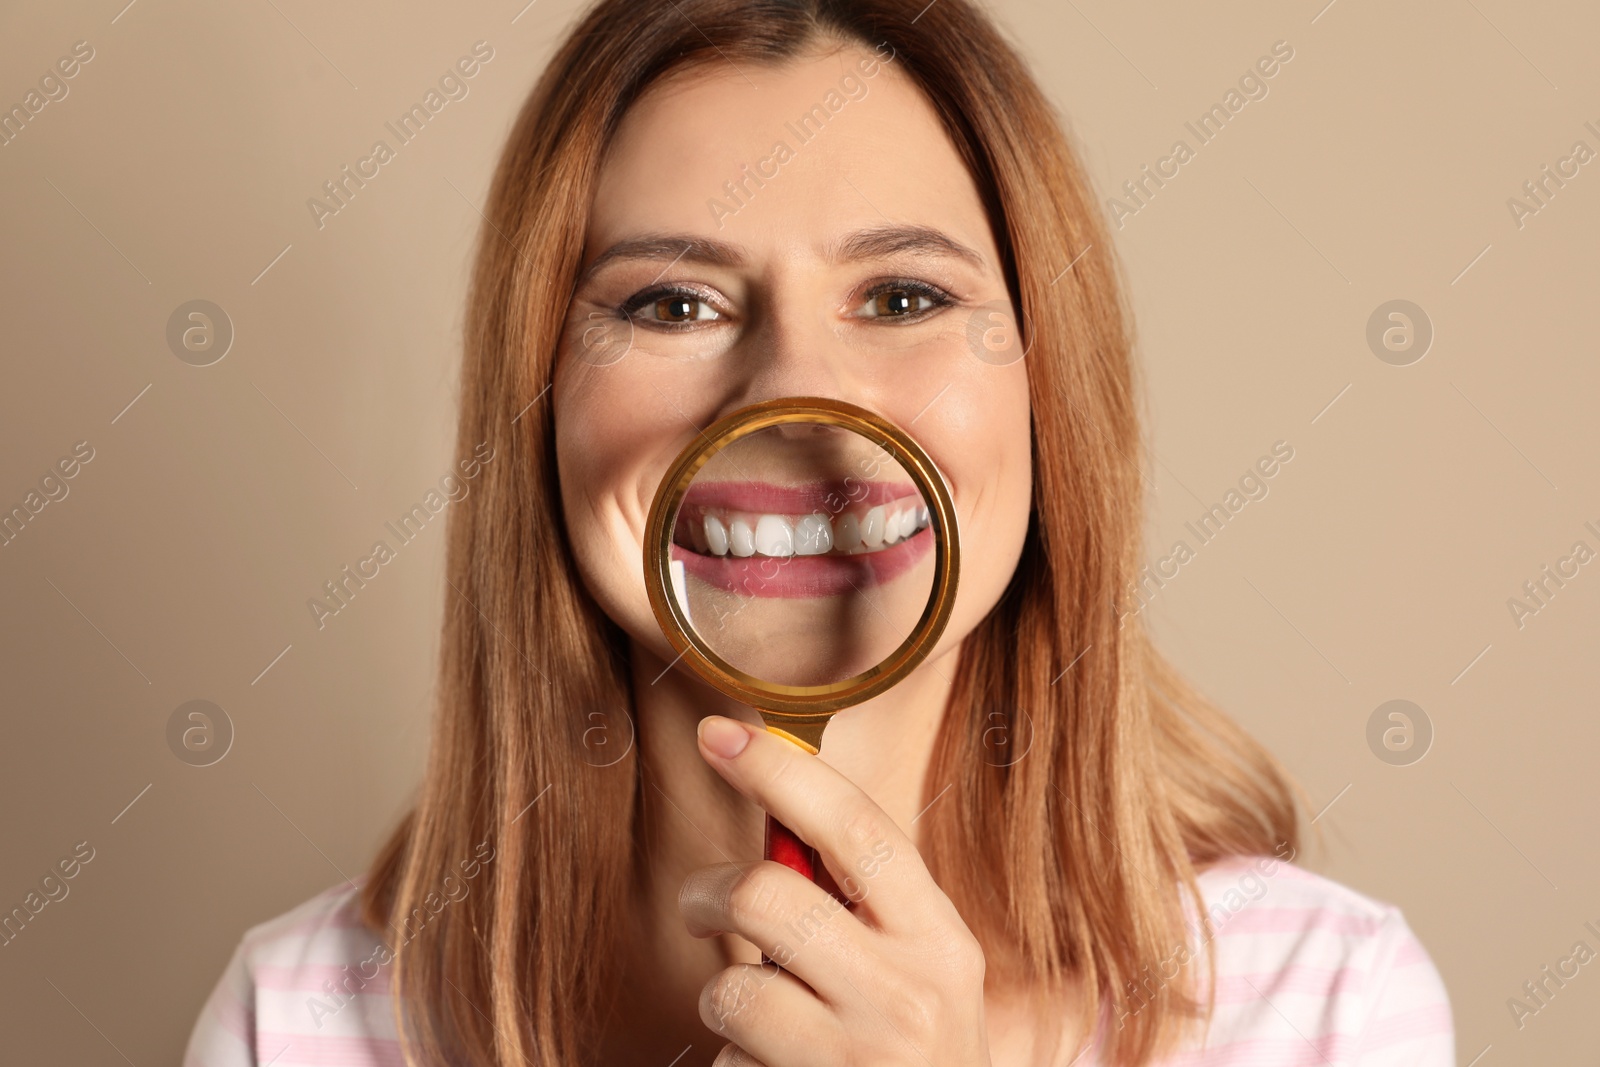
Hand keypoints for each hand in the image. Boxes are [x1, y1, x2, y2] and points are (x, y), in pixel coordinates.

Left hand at [680, 714, 992, 1066]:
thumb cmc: (912, 1053)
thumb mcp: (915, 972)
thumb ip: (857, 903)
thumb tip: (773, 814)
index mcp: (940, 940)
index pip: (859, 828)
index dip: (781, 772)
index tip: (718, 734)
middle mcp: (911, 998)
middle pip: (767, 896)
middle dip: (706, 892)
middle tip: (699, 905)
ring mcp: (861, 1061)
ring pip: (731, 988)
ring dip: (722, 997)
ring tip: (754, 1019)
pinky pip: (727, 1063)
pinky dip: (733, 1066)